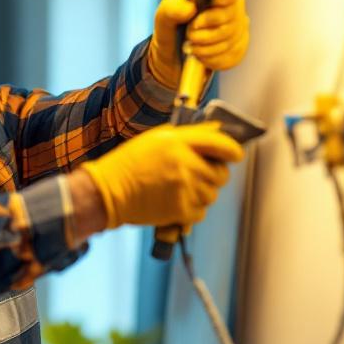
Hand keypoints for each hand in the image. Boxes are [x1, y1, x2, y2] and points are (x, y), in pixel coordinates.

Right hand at [79, 123, 243, 229]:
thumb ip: (188, 134)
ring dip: (203, 193)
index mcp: (179, 142)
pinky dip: (193, 210)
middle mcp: (185, 164)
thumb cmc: (129, 163)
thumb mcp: (156, 138)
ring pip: (212, 194)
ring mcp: (184, 189)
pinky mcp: (180, 210)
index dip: (233, 150)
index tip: (235, 155)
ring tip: (182, 189)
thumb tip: (216, 131)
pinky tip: (177, 202)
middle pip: (221, 173)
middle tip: (201, 174)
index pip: (220, 144)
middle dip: (215, 174)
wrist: (108, 192)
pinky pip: (201, 212)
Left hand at [148, 0, 249, 87]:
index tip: (213, 4)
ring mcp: (239, 26)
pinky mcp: (239, 46)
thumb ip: (172, 9)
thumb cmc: (173, 26)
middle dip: (205, 30)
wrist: (173, 53)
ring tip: (191, 45)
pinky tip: (200, 54)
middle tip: (189, 34)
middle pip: (231, 17)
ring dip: (205, 47)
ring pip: (230, 39)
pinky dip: (211, 58)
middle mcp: (232, 5)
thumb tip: (189, 9)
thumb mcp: (164, 15)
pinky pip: (232, 55)